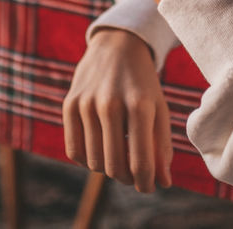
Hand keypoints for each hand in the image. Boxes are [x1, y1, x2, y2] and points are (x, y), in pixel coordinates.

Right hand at [63, 28, 171, 191]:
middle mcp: (110, 103)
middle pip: (114, 166)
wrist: (117, 46)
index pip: (140, 162)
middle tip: (134, 173)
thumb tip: (163, 183)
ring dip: (108, 169)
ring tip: (119, 157)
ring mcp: (86, 103)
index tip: (149, 187)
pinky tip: (100, 150)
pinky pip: (74, 151)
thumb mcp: (159, 109)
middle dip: (127, 178)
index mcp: (139, 105)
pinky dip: (87, 160)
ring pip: (94, 162)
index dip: (146, 183)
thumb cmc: (143, 83)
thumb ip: (163, 147)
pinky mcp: (69, 104)